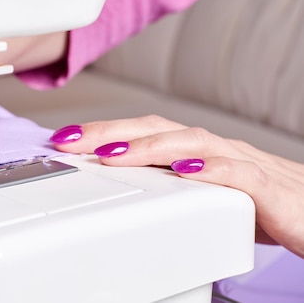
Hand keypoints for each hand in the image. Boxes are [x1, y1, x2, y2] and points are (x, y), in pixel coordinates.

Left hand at [49, 115, 303, 257]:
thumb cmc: (263, 205)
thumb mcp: (205, 195)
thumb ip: (170, 188)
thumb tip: (124, 190)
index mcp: (199, 152)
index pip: (146, 131)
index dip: (105, 131)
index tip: (65, 139)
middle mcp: (216, 150)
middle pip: (159, 128)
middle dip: (111, 132)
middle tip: (70, 140)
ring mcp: (243, 164)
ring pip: (192, 143)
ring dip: (149, 146)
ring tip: (111, 154)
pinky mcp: (269, 190)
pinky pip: (239, 174)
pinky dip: (210, 170)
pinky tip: (184, 171)